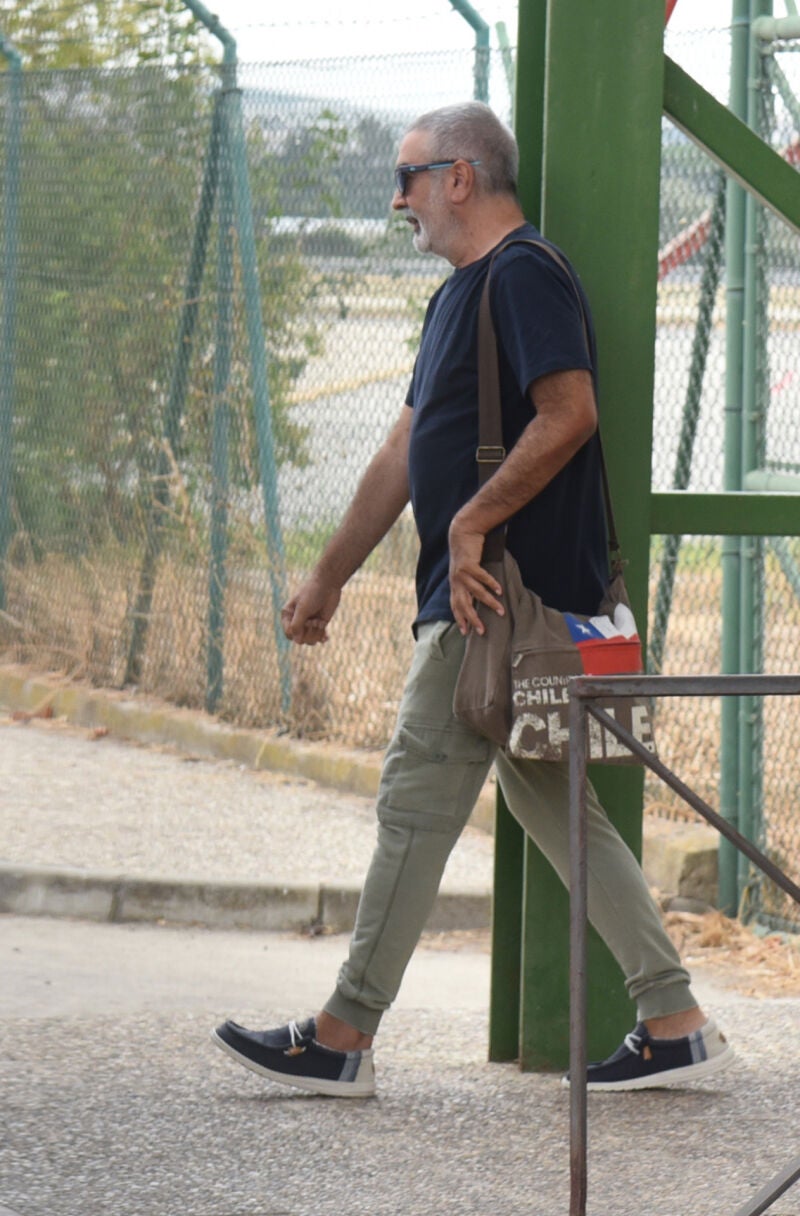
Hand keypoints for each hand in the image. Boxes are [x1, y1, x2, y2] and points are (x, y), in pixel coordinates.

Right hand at [281, 576, 340, 645]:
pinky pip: (319, 637)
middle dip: (307, 633)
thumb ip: (297, 625)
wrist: (328, 584)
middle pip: (299, 639)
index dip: (296, 633)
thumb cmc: (312, 593)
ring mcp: (308, 623)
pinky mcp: (319, 624)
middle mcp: (297, 620)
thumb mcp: (302, 609)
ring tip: (319, 622)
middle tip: (313, 622)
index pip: (289, 634)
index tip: (304, 623)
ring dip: (316, 634)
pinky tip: (326, 637)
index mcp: (288, 615)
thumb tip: (297, 642)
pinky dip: (322, 638)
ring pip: (310, 640)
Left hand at [448, 517, 502, 635]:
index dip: (460, 619)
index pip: (455, 607)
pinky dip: (491, 584)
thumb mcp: (463, 572)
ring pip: (476, 592)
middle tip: (483, 631)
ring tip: (501, 611)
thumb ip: (468, 585)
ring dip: (489, 603)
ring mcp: (461, 574)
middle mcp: (456, 582)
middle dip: (473, 619)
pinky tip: (500, 590)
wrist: (462, 534)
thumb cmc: (466, 555)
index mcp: (455, 585)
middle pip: (464, 605)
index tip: (466, 633)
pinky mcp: (469, 564)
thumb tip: (478, 598)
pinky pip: (481, 577)